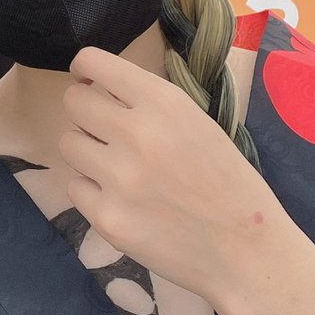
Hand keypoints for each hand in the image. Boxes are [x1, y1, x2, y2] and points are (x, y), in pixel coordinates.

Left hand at [58, 47, 310, 308]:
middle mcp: (136, 134)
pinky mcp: (106, 218)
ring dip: (87, 152)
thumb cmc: (227, 184)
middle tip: (104, 130)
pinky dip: (92, 192)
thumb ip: (149, 105)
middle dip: (85, 112)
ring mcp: (117, 179)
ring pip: (68, 144)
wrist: (246, 252)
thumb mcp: (197, 124)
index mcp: (164, 103)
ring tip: (118, 169)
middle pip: (73, 102)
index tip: (88, 81)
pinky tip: (124, 201)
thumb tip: (99, 89)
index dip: (84, 70)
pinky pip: (75, 187)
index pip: (92, 62)